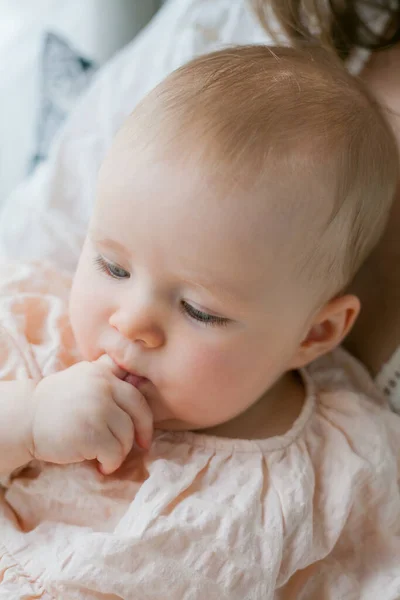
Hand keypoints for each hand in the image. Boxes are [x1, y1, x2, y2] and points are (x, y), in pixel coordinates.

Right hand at [29, 355, 152, 473]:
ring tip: (107, 456)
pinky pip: (115, 453)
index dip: (144, 412)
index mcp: (102, 373)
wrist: (26, 420)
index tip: (143, 427)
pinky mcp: (92, 433)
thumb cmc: (57, 404)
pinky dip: (111, 463)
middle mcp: (103, 386)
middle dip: (144, 432)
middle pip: (139, 411)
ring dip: (121, 451)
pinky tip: (101, 465)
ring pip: (128, 435)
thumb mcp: (83, 379)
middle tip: (142, 446)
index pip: (136, 391)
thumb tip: (138, 379)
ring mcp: (99, 409)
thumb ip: (107, 378)